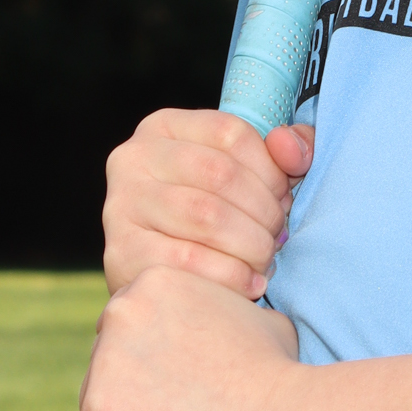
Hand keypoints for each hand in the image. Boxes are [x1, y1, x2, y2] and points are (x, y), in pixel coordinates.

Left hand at [74, 264, 301, 410]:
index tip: (174, 390)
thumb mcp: (256, 320)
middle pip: (104, 365)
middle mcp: (122, 312)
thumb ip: (224, 318)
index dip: (150, 364)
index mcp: (155, 283)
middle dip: (132, 394)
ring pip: (95, 408)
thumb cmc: (280, 377)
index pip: (129, 329)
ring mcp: (105, 364)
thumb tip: (223, 334)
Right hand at [102, 108, 313, 297]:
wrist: (163, 279)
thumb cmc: (214, 216)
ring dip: (252, 243)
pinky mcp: (121, 252)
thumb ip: (283, 151)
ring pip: (207, 216)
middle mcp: (133, 158)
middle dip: (264, 210)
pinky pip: (189, 261)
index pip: (231, 133)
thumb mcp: (249, 172)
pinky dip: (232, 275)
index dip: (271, 169)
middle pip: (220, 174)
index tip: (284, 196)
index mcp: (164, 127)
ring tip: (265, 258)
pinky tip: (251, 283)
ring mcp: (120, 204)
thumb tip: (290, 146)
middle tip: (278, 235)